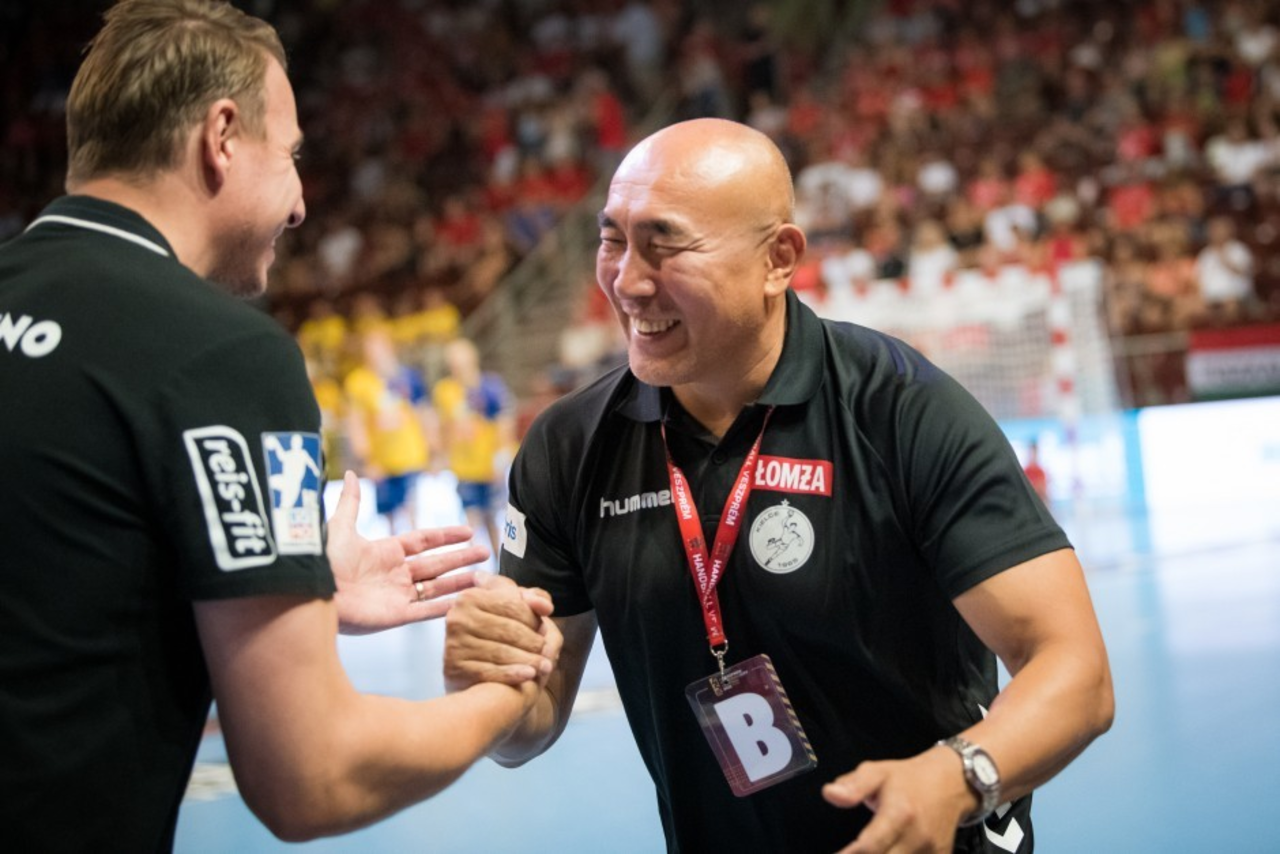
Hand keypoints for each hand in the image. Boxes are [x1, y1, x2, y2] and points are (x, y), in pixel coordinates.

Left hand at [328, 471, 490, 634]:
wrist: (311, 594)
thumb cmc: (322, 562)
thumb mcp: (339, 528)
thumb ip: (351, 503)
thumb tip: (354, 474)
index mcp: (385, 551)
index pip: (423, 541)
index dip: (446, 536)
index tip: (467, 531)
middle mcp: (395, 574)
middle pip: (436, 564)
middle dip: (461, 558)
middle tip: (485, 553)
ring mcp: (397, 595)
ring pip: (437, 587)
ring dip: (460, 581)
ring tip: (484, 577)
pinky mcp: (396, 616)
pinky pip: (426, 611)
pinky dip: (446, 606)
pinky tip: (466, 601)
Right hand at [444, 572, 558, 691]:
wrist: (470, 665)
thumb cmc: (495, 629)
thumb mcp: (511, 605)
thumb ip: (533, 599)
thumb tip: (546, 607)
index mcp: (470, 596)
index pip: (513, 605)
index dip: (534, 619)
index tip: (544, 630)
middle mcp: (458, 618)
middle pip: (509, 630)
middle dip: (534, 642)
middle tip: (547, 653)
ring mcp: (454, 644)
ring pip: (502, 652)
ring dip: (529, 661)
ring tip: (545, 666)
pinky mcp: (454, 668)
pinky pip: (489, 672)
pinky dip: (512, 674)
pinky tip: (528, 675)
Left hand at [822, 746, 972, 852]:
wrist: (951, 783)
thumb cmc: (909, 779)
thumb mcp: (877, 772)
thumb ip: (853, 785)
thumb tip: (830, 794)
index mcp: (899, 813)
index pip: (871, 845)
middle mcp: (917, 836)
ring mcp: (931, 851)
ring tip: (860, 853)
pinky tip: (885, 853)